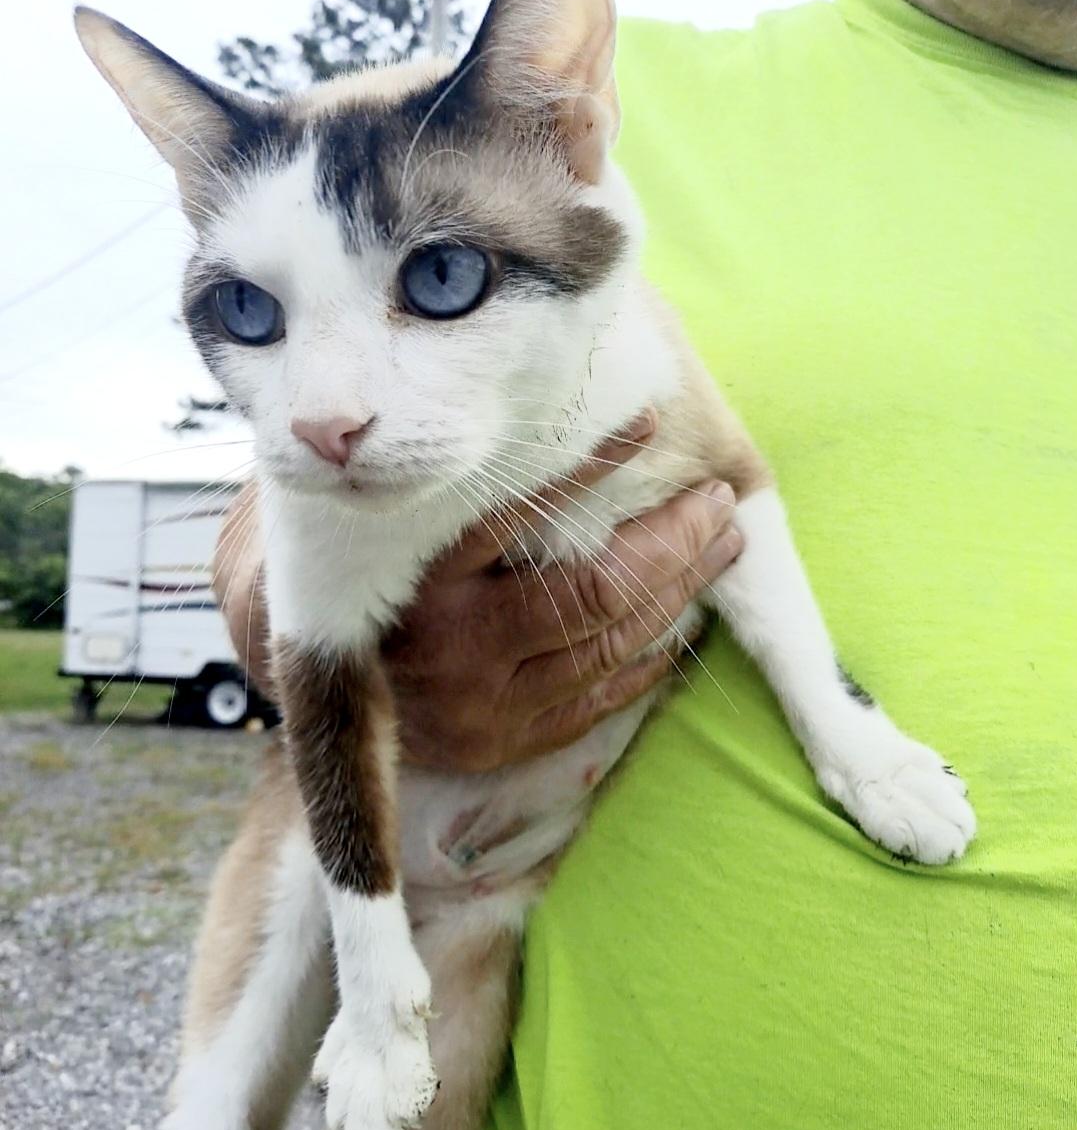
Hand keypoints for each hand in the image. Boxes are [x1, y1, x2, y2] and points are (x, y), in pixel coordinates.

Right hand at [214, 413, 742, 770]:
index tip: (647, 423)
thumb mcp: (370, 513)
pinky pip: (597, 701)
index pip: (522, 512)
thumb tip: (509, 384)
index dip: (594, 466)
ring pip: (611, 645)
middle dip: (675, 542)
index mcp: (413, 577)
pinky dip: (648, 658)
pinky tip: (678, 619)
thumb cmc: (353, 574)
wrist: (305, 689)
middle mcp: (447, 647)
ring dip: (680, 592)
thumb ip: (424, 468)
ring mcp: (478, 707)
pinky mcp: (498, 745)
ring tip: (717, 545)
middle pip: (597, 590)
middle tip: (718, 502)